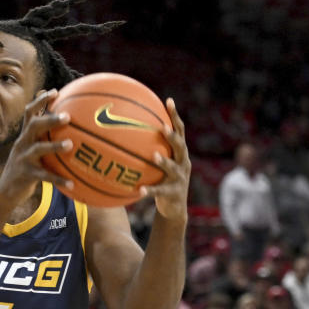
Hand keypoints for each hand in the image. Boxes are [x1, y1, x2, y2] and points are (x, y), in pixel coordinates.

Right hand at [0, 89, 74, 204]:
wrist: (5, 193)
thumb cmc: (25, 170)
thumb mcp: (31, 153)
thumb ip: (45, 142)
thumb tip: (71, 134)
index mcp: (25, 137)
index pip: (30, 113)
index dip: (41, 101)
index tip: (55, 92)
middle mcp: (22, 144)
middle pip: (33, 126)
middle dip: (49, 119)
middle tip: (67, 116)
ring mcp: (23, 159)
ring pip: (38, 149)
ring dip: (55, 146)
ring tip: (71, 145)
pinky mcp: (26, 175)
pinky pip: (45, 177)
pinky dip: (59, 179)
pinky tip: (72, 184)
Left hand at [140, 97, 189, 221]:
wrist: (174, 207)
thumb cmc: (162, 178)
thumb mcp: (158, 162)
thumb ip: (148, 146)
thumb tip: (126, 127)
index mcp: (179, 153)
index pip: (179, 130)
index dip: (175, 116)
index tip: (168, 100)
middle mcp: (182, 163)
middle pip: (180, 146)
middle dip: (172, 136)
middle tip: (163, 127)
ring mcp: (180, 178)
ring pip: (173, 168)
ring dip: (163, 162)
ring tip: (154, 156)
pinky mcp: (173, 194)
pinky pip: (159, 191)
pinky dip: (150, 190)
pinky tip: (139, 190)